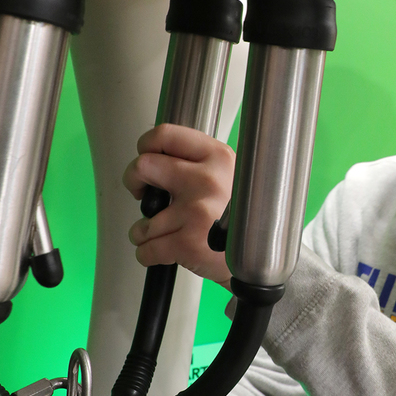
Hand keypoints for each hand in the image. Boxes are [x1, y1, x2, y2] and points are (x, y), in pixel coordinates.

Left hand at [124, 124, 233, 287]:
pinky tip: (161, 252)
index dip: (145, 145)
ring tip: (163, 234)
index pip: (164, 134)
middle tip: (141, 191)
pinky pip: (146, 248)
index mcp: (217, 157)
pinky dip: (147, 253)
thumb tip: (158, 156)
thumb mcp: (232, 177)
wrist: (262, 260)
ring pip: (143, 219)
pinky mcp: (188, 244)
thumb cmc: (243, 221)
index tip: (145, 157)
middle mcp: (206, 180)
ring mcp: (195, 212)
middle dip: (133, 181)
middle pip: (143, 166)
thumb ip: (200, 163)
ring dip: (144, 231)